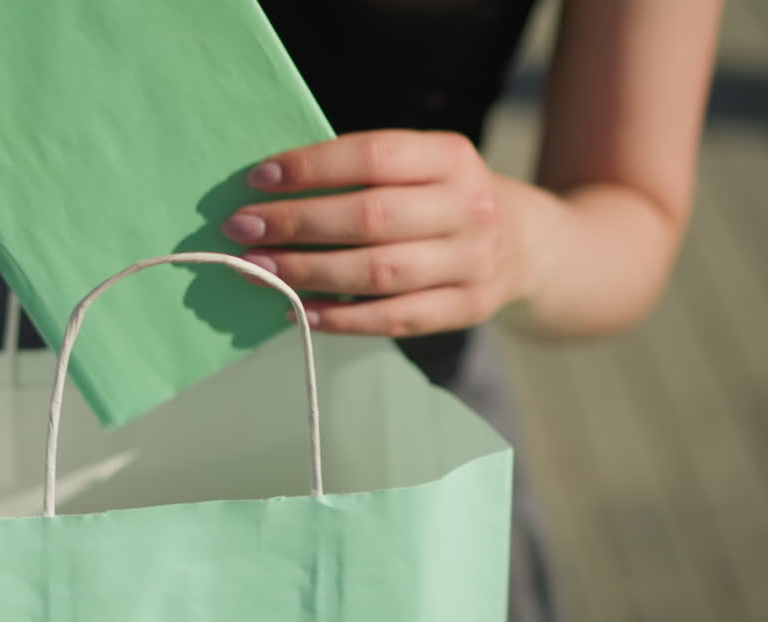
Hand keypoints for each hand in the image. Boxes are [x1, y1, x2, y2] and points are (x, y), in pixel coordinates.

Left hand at [222, 130, 531, 336]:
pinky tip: (299, 312)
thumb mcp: (422, 168)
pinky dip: (341, 319)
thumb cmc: (442, 200)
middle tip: (241, 228)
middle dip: (296, 223)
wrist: (526, 246)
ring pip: (378, 272)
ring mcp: (472, 262)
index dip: (312, 167)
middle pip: (370, 217)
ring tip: (259, 269)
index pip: (373, 156)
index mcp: (452, 156)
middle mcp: (468, 207)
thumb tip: (272, 191)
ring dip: (308, 272)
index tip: (257, 178)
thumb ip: (364, 173)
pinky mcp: (468, 308)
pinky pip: (394, 319)